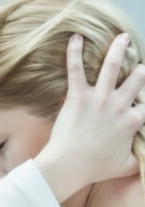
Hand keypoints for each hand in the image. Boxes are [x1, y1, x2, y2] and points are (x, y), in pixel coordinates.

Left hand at [35, 33, 144, 201]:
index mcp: (133, 121)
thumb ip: (141, 158)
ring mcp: (99, 98)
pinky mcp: (77, 96)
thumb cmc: (95, 168)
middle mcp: (120, 105)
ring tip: (122, 38)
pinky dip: (74, 52)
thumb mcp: (127, 165)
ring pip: (113, 66)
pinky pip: (76, 70)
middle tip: (140, 65)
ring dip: (119, 49)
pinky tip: (76, 37)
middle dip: (141, 70)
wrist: (68, 166)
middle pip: (137, 79)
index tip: (144, 96)